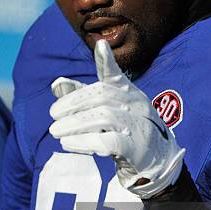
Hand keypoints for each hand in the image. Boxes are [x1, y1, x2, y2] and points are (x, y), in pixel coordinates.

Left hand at [49, 39, 184, 197]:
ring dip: (74, 124)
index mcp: (129, 94)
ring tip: (56, 132)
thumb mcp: (106, 113)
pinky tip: (68, 144)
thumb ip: (82, 98)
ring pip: (103, 117)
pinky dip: (84, 142)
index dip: (107, 61)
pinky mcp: (136, 149)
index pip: (116, 75)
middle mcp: (136, 106)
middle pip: (101, 96)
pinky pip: (108, 142)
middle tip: (53, 115)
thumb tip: (56, 83)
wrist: (156, 163)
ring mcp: (139, 126)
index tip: (101, 45)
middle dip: (73, 104)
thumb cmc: (126, 133)